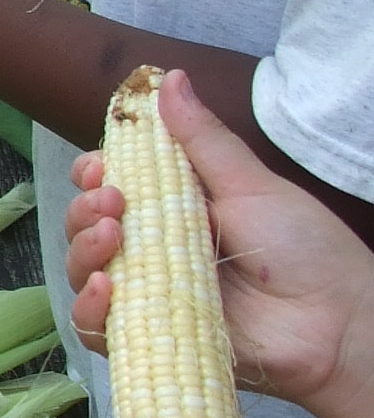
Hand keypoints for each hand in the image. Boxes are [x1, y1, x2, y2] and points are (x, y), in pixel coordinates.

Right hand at [65, 69, 373, 417]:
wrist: (336, 323)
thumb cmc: (305, 250)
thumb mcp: (251, 185)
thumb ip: (203, 139)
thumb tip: (169, 77)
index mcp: (177, 210)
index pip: (110, 188)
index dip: (93, 176)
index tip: (100, 169)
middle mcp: (156, 251)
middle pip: (86, 228)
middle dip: (83, 209)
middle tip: (112, 203)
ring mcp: (152, 296)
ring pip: (83, 274)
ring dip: (81, 251)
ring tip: (109, 238)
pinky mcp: (151, 339)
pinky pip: (98, 329)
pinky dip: (89, 308)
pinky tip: (106, 288)